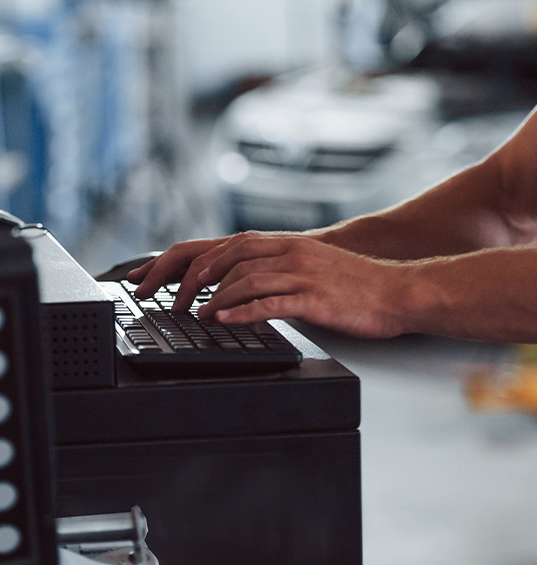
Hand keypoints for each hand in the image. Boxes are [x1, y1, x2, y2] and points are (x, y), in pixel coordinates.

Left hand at [129, 232, 410, 338]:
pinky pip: (270, 302)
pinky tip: (224, 321)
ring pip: (244, 279)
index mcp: (284, 244)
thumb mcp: (309, 265)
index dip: (192, 260)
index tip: (165, 275)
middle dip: (192, 279)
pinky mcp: (314, 297)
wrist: (398, 291)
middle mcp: (288, 252)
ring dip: (214, 299)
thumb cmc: (354, 283)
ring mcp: (301, 273)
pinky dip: (241, 312)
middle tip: (172, 301)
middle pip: (226, 257)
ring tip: (196, 316)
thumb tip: (237, 284)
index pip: (225, 244)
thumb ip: (274, 269)